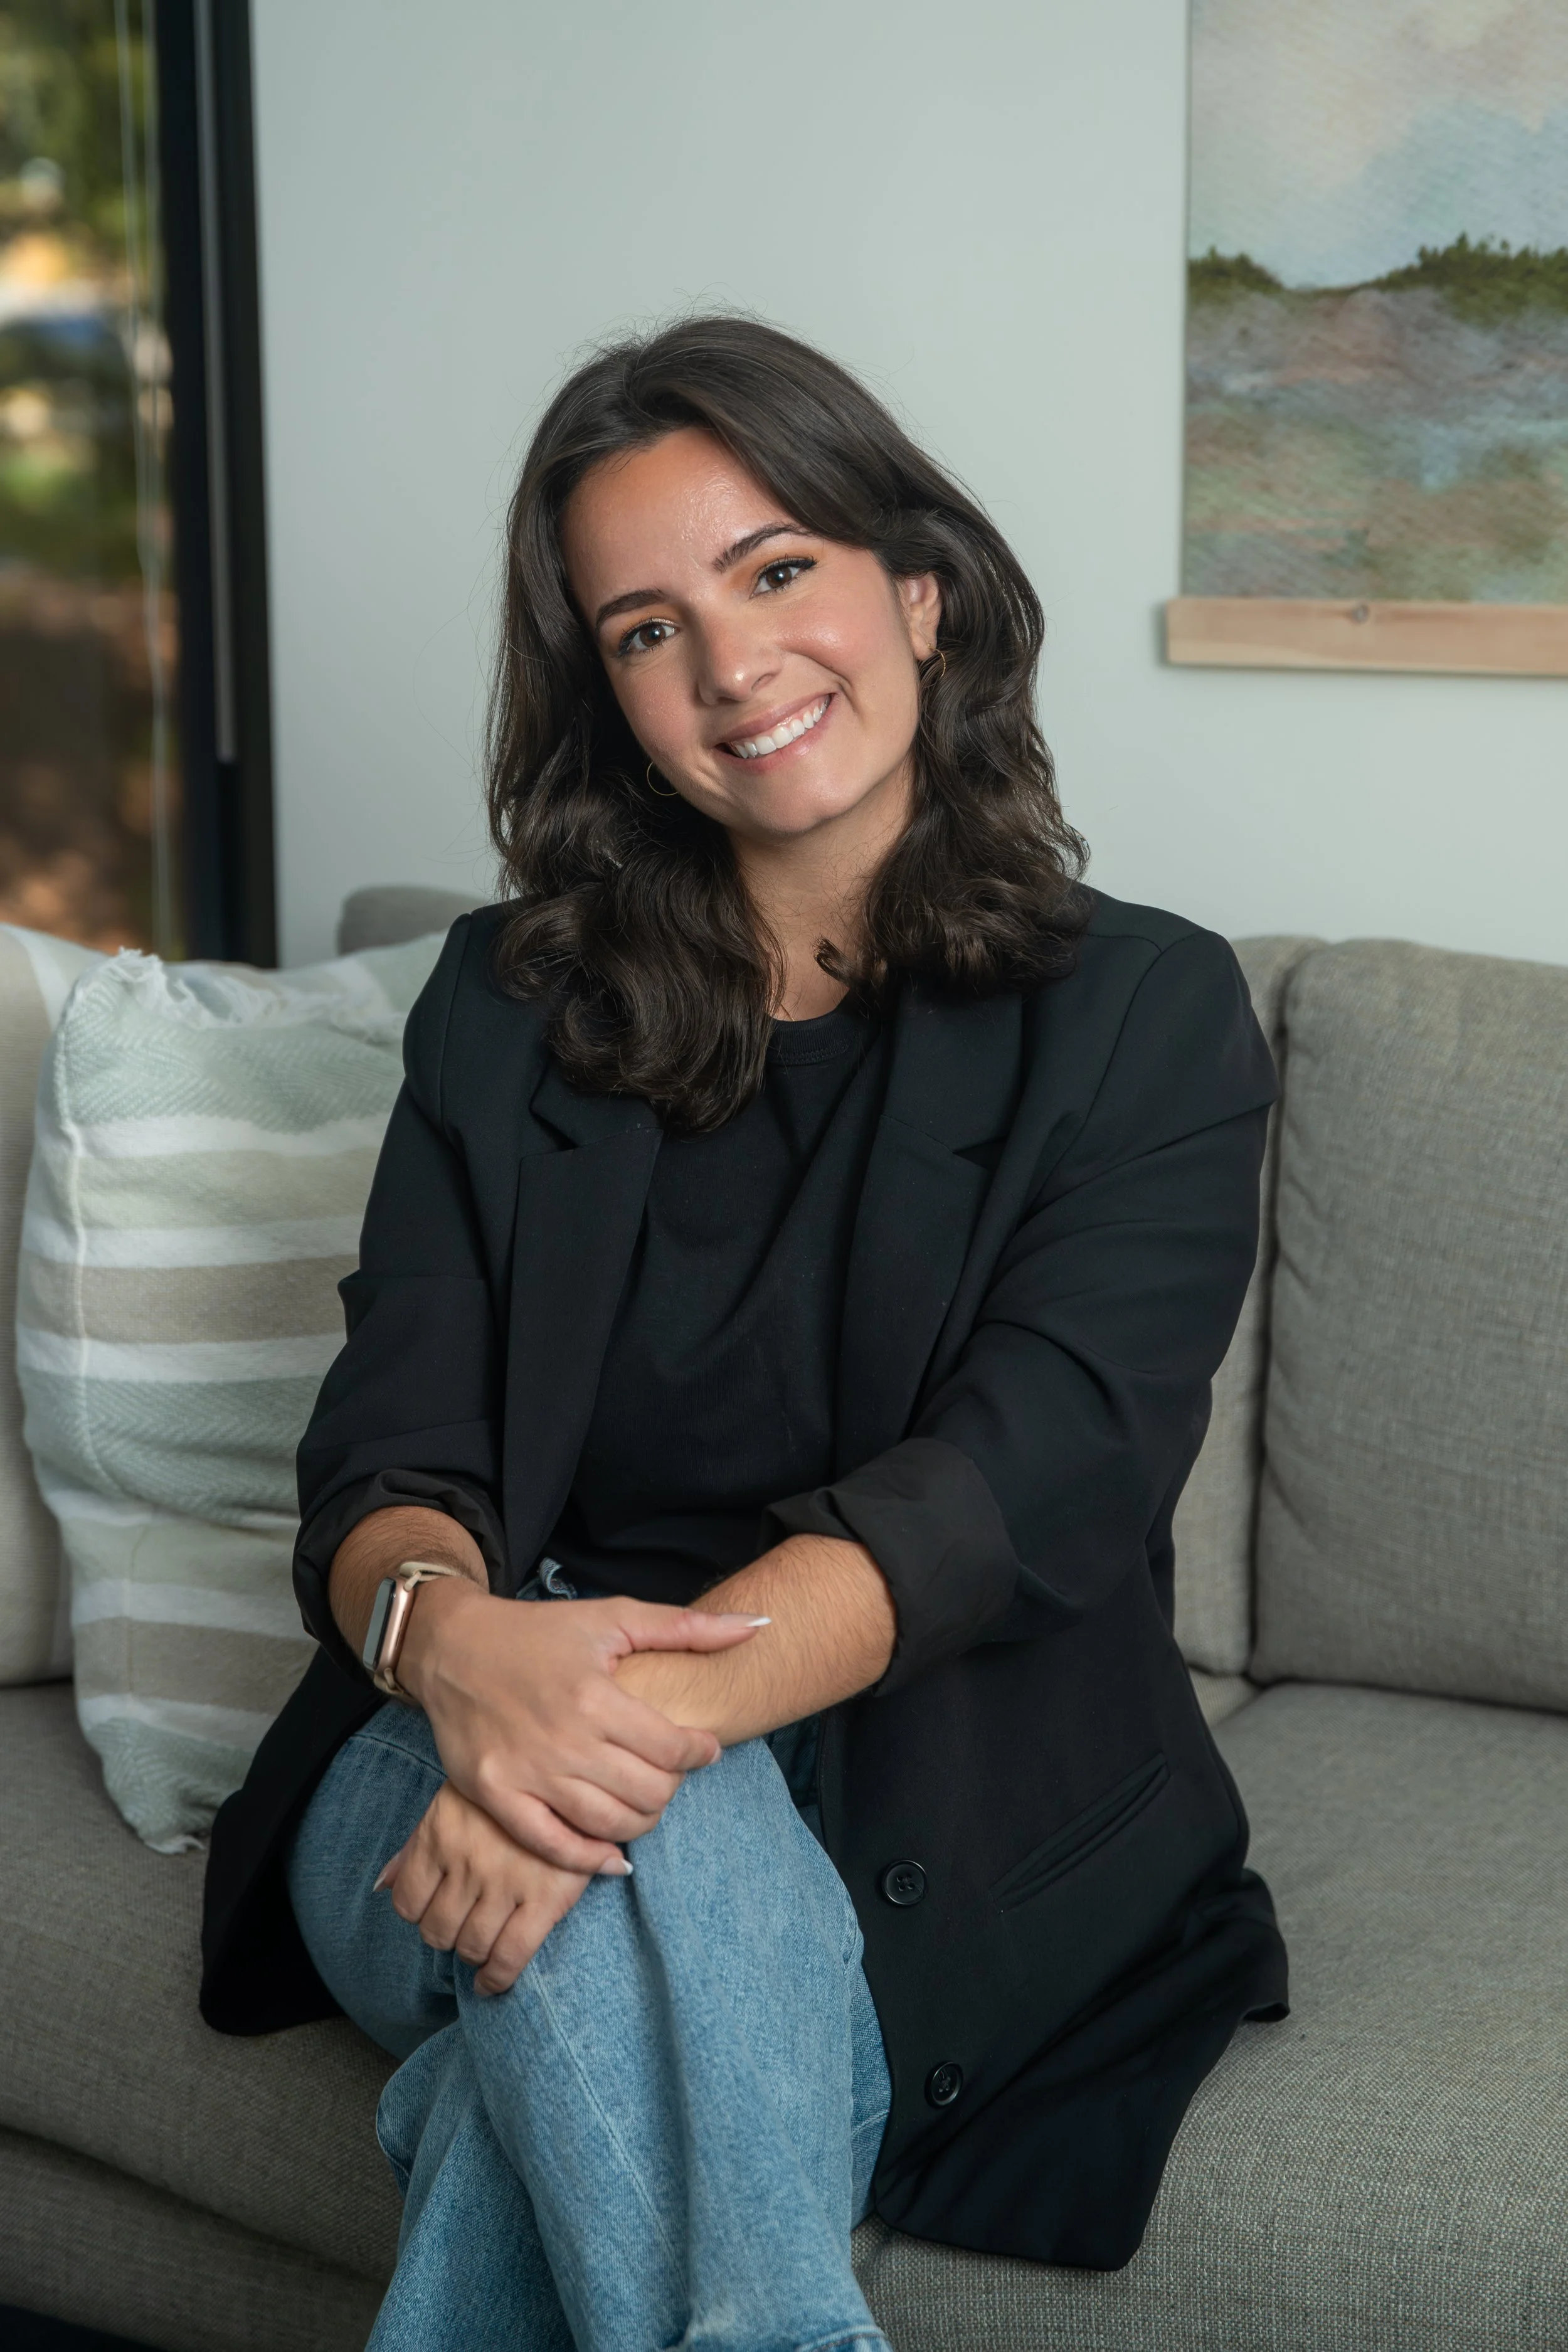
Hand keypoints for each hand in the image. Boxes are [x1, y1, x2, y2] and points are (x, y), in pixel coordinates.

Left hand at [377, 1781, 590, 1994]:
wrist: (572, 1776)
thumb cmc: (507, 1792)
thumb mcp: (452, 1803)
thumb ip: (416, 1845)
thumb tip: (382, 1885)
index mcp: (440, 1835)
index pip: (408, 1902)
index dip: (420, 1913)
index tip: (435, 1911)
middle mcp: (468, 1862)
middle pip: (438, 1930)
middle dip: (447, 1935)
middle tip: (464, 1927)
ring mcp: (506, 1883)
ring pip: (471, 1946)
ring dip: (472, 1955)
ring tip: (482, 1947)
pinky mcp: (545, 1899)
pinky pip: (510, 1956)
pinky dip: (497, 1978)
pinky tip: (493, 1982)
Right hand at [397, 1580, 766, 1874]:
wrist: (453, 1646)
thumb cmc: (539, 1632)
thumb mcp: (612, 1617)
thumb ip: (686, 1626)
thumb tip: (759, 1624)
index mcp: (595, 1695)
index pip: (672, 1748)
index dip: (700, 1753)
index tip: (702, 1749)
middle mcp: (563, 1739)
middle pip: (647, 1793)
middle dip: (672, 1788)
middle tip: (671, 1776)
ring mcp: (526, 1772)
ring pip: (608, 1824)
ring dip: (641, 1822)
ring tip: (646, 1803)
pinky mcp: (494, 1795)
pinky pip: (552, 1846)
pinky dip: (590, 1861)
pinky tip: (613, 1856)